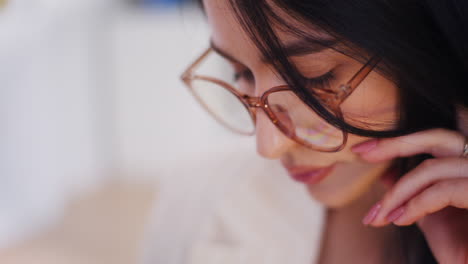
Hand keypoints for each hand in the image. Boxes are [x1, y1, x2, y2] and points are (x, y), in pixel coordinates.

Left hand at [352, 128, 467, 263]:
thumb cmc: (461, 250)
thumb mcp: (430, 217)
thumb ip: (412, 194)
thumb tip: (386, 174)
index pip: (436, 140)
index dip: (400, 140)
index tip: (364, 149)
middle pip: (439, 137)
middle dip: (395, 144)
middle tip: (361, 154)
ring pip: (434, 169)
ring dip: (399, 192)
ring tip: (380, 215)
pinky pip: (444, 190)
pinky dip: (416, 204)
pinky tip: (400, 220)